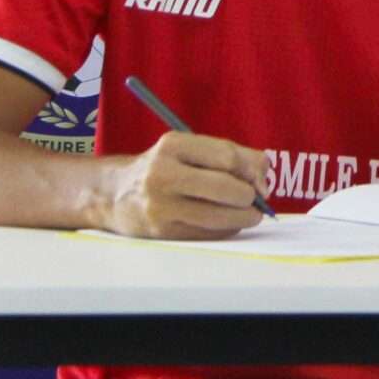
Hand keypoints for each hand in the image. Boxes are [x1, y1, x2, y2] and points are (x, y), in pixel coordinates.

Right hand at [99, 133, 269, 238]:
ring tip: (250, 214)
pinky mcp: (162, 231)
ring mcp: (160, 205)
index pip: (227, 156)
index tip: (259, 179)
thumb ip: (231, 155)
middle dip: (250, 196)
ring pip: (219, 215)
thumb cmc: (164, 168)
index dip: (252, 169)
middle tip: (256, 199)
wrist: (114, 194)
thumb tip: (264, 179)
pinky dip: (226, 228)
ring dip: (244, 217)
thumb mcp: (188, 150)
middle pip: (226, 187)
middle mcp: (163, 174)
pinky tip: (227, 222)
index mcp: (172, 145)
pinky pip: (208, 233)